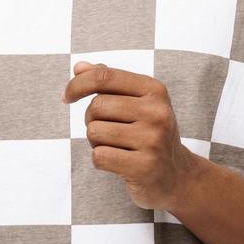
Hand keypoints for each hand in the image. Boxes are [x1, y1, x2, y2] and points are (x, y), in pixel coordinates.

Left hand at [61, 61, 199, 211]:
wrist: (176, 176)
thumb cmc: (149, 134)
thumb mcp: (137, 103)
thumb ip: (108, 83)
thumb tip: (79, 67)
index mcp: (155, 90)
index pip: (104, 77)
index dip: (78, 84)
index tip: (66, 97)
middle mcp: (157, 112)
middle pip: (97, 106)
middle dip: (91, 119)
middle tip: (107, 131)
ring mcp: (153, 140)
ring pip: (95, 132)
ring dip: (96, 142)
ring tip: (116, 147)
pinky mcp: (144, 167)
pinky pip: (99, 156)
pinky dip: (101, 160)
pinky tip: (119, 162)